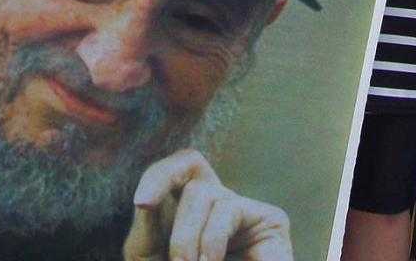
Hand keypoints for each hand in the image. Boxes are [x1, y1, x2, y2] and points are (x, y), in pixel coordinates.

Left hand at [123, 149, 292, 260]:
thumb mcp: (151, 254)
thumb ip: (147, 226)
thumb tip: (144, 200)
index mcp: (192, 204)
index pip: (184, 164)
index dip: (161, 174)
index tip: (142, 202)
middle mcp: (220, 202)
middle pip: (196, 182)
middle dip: (183, 232)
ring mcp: (248, 212)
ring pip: (215, 199)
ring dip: (200, 241)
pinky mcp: (273, 224)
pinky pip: (237, 214)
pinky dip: (215, 241)